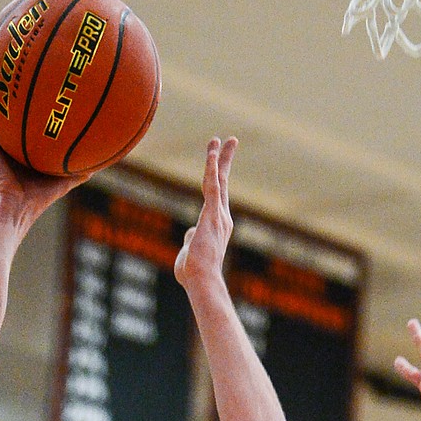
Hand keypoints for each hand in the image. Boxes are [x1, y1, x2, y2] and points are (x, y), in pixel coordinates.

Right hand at [0, 90, 88, 230]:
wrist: (15, 209)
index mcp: (26, 154)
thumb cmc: (37, 200)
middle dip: (11, 100)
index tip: (40, 94)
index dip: (32, 114)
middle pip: (10, 119)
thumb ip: (75, 174)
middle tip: (13, 76)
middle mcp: (10, 147)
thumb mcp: (61, 183)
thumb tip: (97, 166)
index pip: (28, 129)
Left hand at [175, 137, 236, 292]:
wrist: (201, 281)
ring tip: (216, 140)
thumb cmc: (194, 273)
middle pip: (223, 182)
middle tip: (230, 140)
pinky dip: (212, 169)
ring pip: (217, 180)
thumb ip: (192, 238)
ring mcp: (218, 216)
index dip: (217, 176)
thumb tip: (191, 231)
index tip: (218, 163)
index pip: (217, 196)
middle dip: (225, 160)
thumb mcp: (190, 252)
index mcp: (217, 225)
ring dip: (216, 158)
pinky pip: (212, 187)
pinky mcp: (212, 215)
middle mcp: (222, 217)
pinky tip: (211, 154)